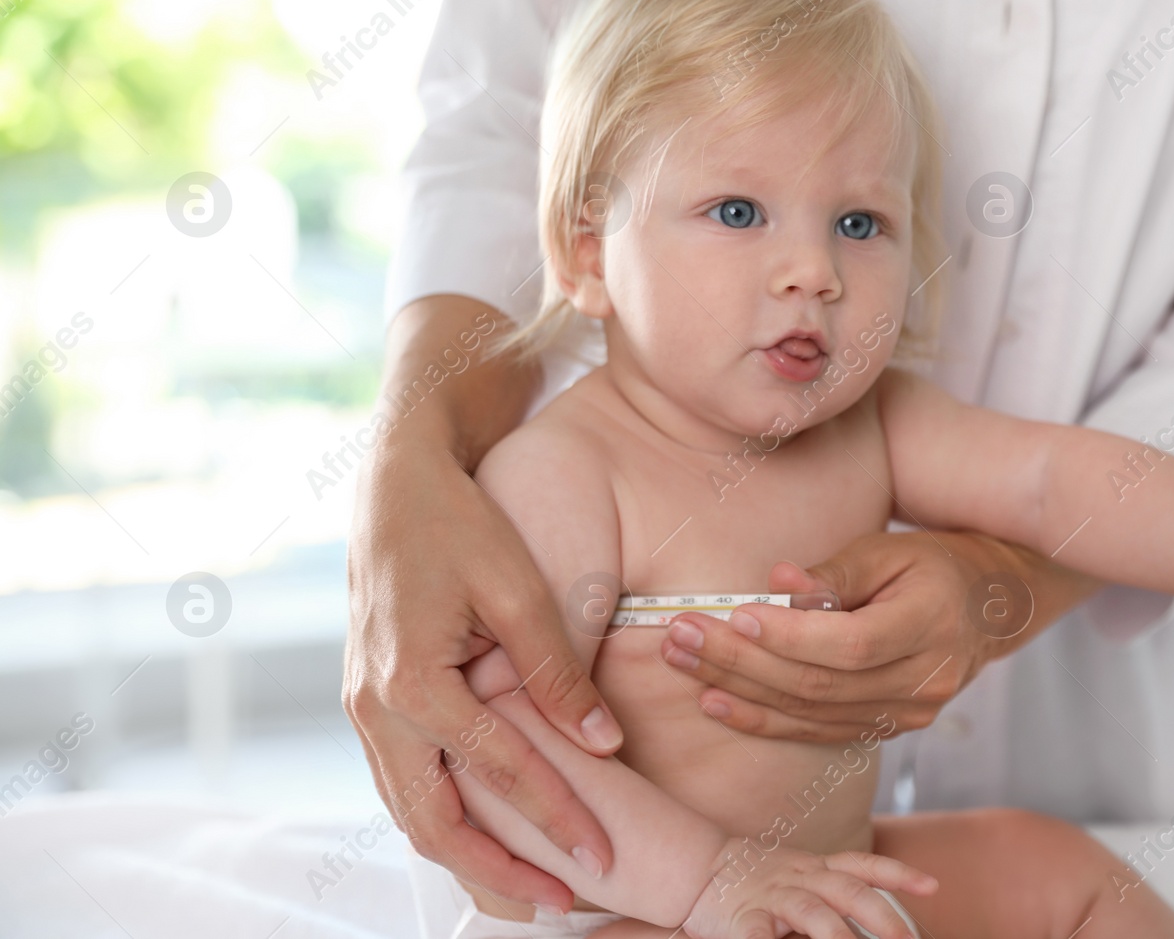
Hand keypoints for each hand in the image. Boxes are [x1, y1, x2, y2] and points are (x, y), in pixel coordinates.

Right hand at [344, 298, 623, 907]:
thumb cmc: (460, 524)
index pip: (498, 772)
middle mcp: (374, 708)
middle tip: (564, 904)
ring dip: (467, 860)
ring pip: (410, 814)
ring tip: (530, 891)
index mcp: (410, 680)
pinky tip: (486, 837)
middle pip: (433, 824)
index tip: (604, 856)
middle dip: (500, 873)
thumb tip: (603, 742)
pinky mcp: (368, 704)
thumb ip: (556, 669)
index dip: (555, 818)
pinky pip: (402, 784)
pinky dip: (444, 821)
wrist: (395, 484)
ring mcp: (362, 710)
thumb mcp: (516, 587)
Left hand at [660, 530, 1102, 741]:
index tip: (734, 615)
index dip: (788, 636)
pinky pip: (818, 732)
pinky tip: (717, 703)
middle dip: (741, 662)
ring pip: (812, 713)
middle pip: (819, 684)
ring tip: (681, 663)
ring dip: (739, 692)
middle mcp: (921, 681)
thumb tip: (778, 582)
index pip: (848, 644)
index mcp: (928, 626)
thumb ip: (835, 572)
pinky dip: (764, 720)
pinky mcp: (889, 729)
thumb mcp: (891, 549)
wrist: (990, 606)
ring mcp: (907, 713)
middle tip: (680, 635)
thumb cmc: (935, 563)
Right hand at [683, 839, 936, 938]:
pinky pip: (759, 934)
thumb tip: (878, 920)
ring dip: (839, 936)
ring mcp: (774, 897)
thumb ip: (832, 894)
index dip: (898, 873)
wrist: (699, 868)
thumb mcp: (802, 878)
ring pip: (813, 912)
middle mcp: (801, 878)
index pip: (863, 865)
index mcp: (817, 868)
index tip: (932, 886)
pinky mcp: (745, 919)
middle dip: (883, 918)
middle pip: (849, 891)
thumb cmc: (758, 881)